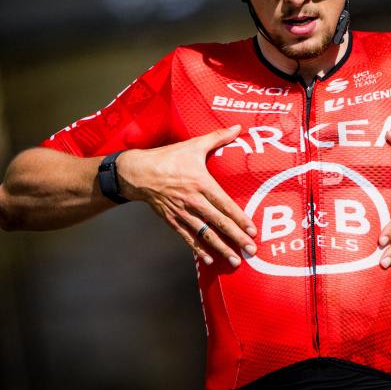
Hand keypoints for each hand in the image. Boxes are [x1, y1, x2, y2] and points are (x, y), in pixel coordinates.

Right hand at [116, 124, 256, 266]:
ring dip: (221, 249)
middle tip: (251, 251)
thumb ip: (217, 138)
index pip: (224, 204)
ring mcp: (182, 213)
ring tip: (235, 261)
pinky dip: (199, 250)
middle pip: (218, 223)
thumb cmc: (168, 158)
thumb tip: (238, 127)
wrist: (137, 173)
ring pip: (204, 234)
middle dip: (236, 238)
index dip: (239, 219)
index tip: (252, 230)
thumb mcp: (193, 145)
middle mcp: (193, 201)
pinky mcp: (172, 220)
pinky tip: (210, 260)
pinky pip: (188, 238)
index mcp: (201, 183)